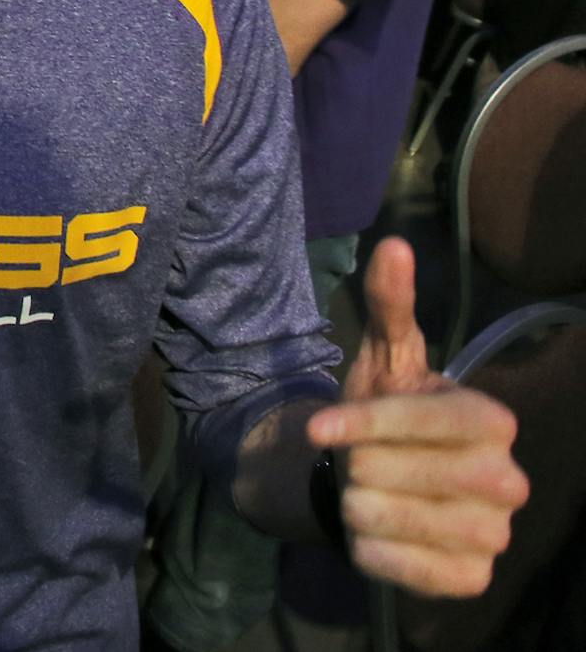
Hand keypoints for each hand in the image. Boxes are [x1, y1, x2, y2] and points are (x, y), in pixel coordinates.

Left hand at [309, 237, 529, 597]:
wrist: (376, 485)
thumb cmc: (383, 418)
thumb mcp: (382, 361)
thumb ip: (389, 307)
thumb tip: (394, 246)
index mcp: (493, 422)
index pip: (429, 420)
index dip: (368, 423)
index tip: (318, 426)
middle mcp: (508, 480)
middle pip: (406, 470)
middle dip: (358, 463)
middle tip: (352, 461)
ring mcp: (494, 534)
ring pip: (395, 517)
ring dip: (356, 503)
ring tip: (359, 492)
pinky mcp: (470, 579)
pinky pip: (404, 568)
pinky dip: (369, 548)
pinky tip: (367, 532)